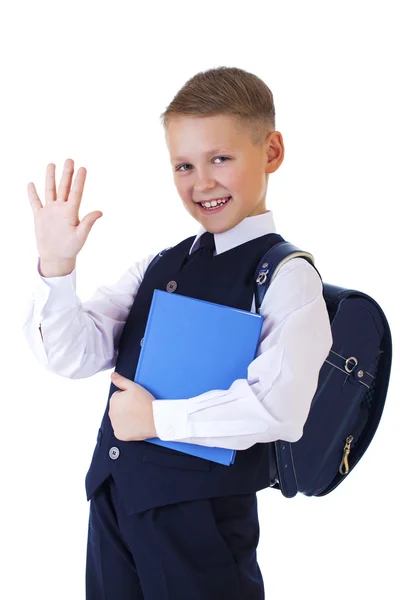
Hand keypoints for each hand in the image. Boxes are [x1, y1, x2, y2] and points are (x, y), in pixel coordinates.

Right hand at [27, 158, 102, 272]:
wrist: (57, 257)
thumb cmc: (71, 248)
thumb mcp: (80, 236)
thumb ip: (88, 223)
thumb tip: (100, 212)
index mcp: (72, 212)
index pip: (76, 192)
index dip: (79, 180)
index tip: (83, 168)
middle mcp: (61, 209)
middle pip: (64, 187)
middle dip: (67, 174)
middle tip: (70, 160)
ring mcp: (50, 211)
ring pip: (50, 191)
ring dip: (50, 178)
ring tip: (52, 164)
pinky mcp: (40, 217)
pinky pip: (35, 203)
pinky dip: (32, 194)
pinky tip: (31, 184)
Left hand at [109, 372, 157, 440]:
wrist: (155, 419)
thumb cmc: (146, 403)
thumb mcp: (134, 387)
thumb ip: (121, 380)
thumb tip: (112, 376)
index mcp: (114, 400)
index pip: (118, 397)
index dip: (128, 398)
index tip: (136, 401)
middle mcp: (111, 413)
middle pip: (118, 408)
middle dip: (126, 407)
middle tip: (138, 408)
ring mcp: (115, 425)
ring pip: (120, 419)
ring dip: (126, 417)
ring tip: (138, 416)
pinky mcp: (120, 434)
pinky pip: (122, 430)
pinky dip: (127, 428)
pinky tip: (135, 424)